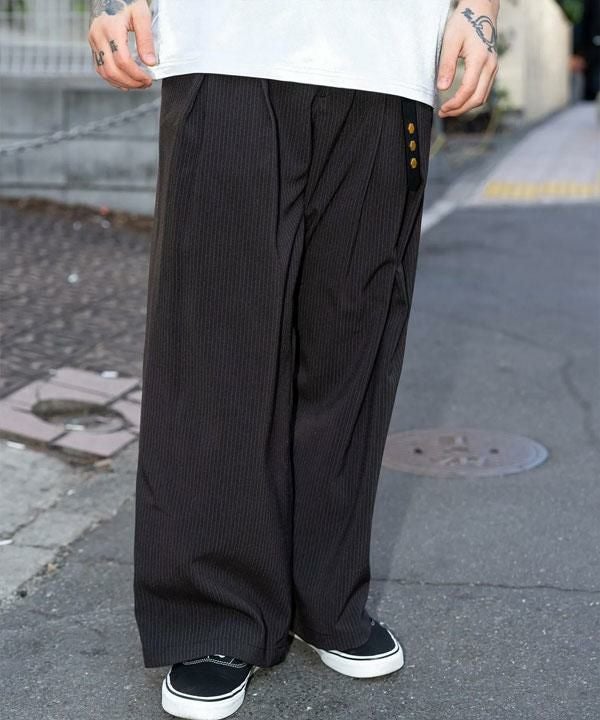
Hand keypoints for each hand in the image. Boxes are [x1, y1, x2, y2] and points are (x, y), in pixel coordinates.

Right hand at [88, 0, 154, 90]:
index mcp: (110, 27)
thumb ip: (146, 39)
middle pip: (112, 70)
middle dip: (131, 82)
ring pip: (104, 73)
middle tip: (146, 83)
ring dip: (123, 83)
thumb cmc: (128, 2)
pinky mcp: (93, 47)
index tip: (149, 78)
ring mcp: (93, 42)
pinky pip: (101, 70)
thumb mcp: (141, 15)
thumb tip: (150, 63)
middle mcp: (98, 36)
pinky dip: (114, 80)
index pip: (122, 60)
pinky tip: (127, 81)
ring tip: (138, 83)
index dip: (137, 74)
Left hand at [437, 1, 499, 117]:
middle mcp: (491, 65)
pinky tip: (460, 100)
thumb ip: (446, 65)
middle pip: (478, 98)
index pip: (468, 90)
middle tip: (444, 113)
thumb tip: (441, 88)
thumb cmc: (464, 21)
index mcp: (480, 59)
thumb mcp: (450, 41)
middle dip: (460, 110)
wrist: (481, 9)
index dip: (455, 103)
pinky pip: (484, 90)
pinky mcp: (492, 68)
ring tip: (450, 109)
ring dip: (466, 106)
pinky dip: (472, 99)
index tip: (442, 109)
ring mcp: (493, 67)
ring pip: (483, 96)